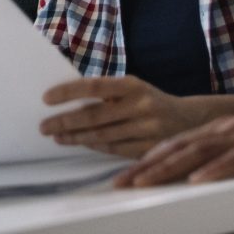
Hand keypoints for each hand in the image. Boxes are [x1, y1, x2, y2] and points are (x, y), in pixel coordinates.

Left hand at [38, 76, 198, 157]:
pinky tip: (80, 143)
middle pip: (95, 116)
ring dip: (76, 137)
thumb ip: (106, 94)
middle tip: (44, 126)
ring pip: (102, 136)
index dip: (68, 92)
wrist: (189, 119)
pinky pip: (115, 149)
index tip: (46, 98)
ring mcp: (147, 128)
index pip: (94, 86)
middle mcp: (141, 105)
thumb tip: (67, 100)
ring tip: (57, 136)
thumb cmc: (149, 100)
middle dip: (65, 122)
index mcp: (133, 84)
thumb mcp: (133, 89)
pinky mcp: (150, 148)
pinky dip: (95, 146)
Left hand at [112, 94, 233, 187]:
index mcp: (223, 131)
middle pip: (179, 148)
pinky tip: (198, 180)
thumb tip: (205, 178)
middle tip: (119, 184)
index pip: (177, 146)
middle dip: (146, 167)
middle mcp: (228, 130)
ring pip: (200, 152)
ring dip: (168, 168)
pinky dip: (216, 170)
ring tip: (142, 182)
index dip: (148, 161)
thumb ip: (231, 158)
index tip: (124, 177)